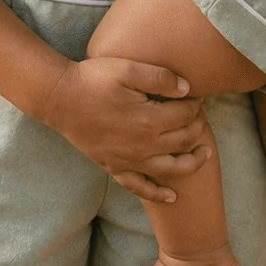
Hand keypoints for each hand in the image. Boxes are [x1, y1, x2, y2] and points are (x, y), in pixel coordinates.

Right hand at [39, 57, 209, 203]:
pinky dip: (158, 194)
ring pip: (170, 169)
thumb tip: (187, 89)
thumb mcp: (128, 68)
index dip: (196, 105)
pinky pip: (140, 187)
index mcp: (149, 119)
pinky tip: (172, 197)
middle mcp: (143, 145)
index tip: (198, 96)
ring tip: (205, 154)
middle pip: (183, 140)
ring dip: (192, 163)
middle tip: (201, 116)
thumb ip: (161, 77)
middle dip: (198, 128)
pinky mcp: (114, 167)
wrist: (60, 98)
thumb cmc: (94, 79)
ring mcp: (129, 160)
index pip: (186, 115)